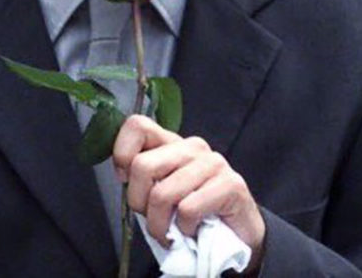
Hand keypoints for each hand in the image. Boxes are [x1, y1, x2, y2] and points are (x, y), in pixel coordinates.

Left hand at [113, 115, 265, 271]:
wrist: (238, 235)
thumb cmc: (193, 213)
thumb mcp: (162, 192)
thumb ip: (144, 179)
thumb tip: (123, 176)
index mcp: (172, 143)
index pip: (137, 126)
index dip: (122, 153)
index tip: (126, 180)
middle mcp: (192, 147)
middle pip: (142, 166)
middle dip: (139, 203)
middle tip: (153, 218)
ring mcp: (213, 163)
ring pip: (162, 194)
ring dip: (160, 226)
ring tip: (171, 233)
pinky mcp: (230, 184)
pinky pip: (188, 209)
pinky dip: (184, 229)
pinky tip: (192, 231)